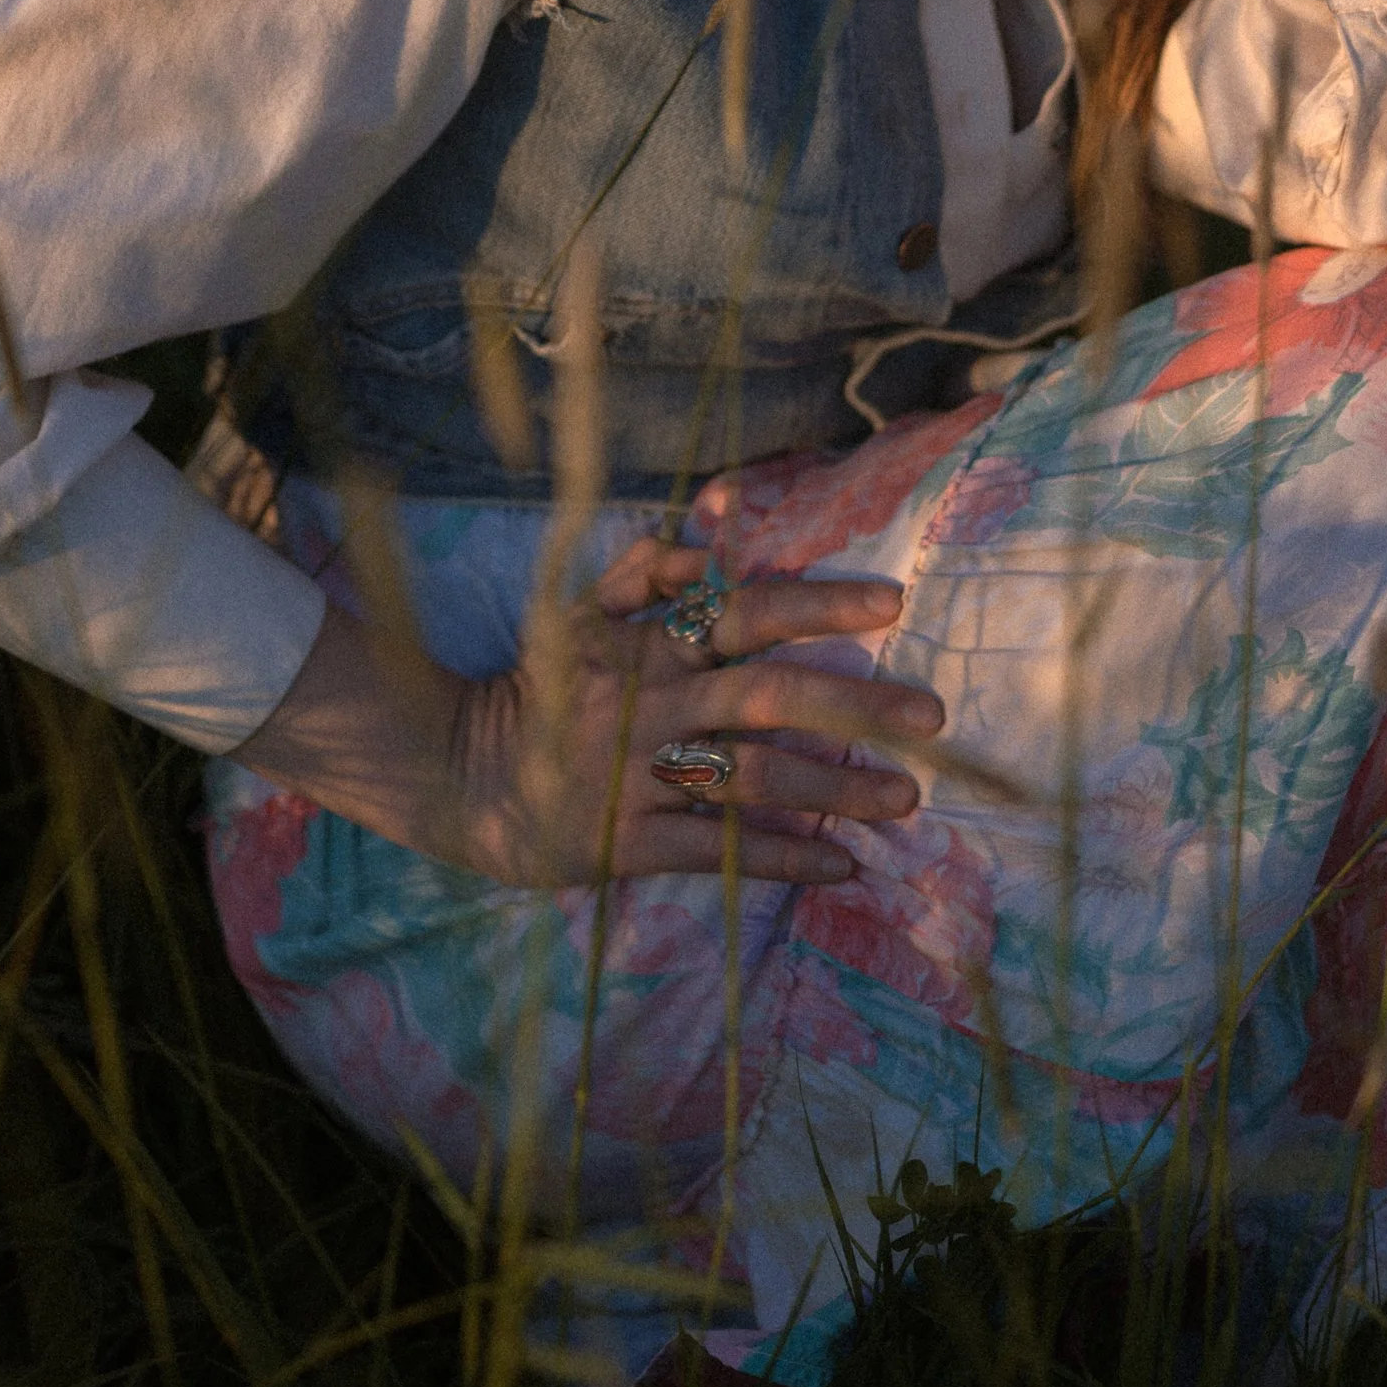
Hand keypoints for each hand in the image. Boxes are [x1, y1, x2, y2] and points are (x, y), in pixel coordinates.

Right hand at [238, 530, 941, 888]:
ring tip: (906, 797)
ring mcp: (641, 777)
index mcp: (649, 646)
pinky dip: (781, 858)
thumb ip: (649, 569)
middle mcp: (653, 706)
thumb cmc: (534, 687)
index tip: (890, 602)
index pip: (744, 611)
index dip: (816, 605)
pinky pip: (717, 850)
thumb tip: (721, 519)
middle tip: (931, 715)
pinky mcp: (629, 842)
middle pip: (768, 698)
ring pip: (753, 779)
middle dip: (855, 705)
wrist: (454, 772)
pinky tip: (840, 866)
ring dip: (835, 788)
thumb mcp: (578, 612)